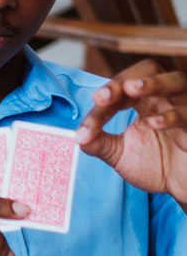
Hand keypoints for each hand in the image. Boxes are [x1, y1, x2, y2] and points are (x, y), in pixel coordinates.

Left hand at [76, 60, 186, 202]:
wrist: (180, 186)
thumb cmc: (156, 164)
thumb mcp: (120, 154)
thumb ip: (99, 144)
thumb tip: (79, 136)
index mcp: (144, 100)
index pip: (120, 90)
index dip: (101, 105)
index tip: (86, 129)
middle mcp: (165, 98)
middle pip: (149, 70)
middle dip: (124, 79)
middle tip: (103, 96)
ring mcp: (184, 108)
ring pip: (176, 81)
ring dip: (153, 83)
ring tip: (132, 89)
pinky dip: (171, 116)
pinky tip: (153, 123)